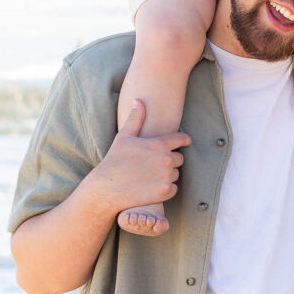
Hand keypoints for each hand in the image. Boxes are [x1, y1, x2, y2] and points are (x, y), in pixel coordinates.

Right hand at [83, 100, 187, 219]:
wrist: (107, 188)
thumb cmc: (114, 161)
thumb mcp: (124, 137)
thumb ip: (135, 118)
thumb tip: (138, 101)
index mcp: (159, 144)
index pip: (181, 139)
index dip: (184, 140)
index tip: (186, 141)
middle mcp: (165, 160)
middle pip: (179, 159)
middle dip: (170, 160)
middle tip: (155, 164)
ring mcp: (166, 177)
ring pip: (175, 174)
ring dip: (167, 174)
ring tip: (150, 175)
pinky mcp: (165, 192)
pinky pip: (174, 188)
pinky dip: (166, 188)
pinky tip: (152, 186)